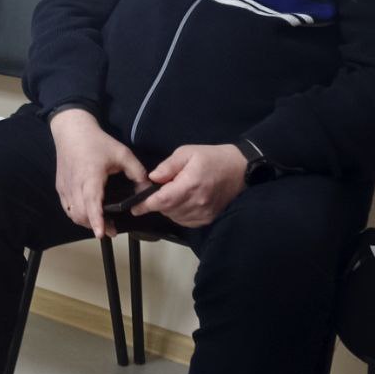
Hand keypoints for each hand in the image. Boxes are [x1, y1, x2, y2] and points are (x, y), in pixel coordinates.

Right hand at [50, 109, 146, 239]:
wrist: (71, 131)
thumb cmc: (96, 142)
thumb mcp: (122, 153)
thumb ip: (136, 171)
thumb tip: (147, 188)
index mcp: (90, 176)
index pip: (91, 203)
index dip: (96, 220)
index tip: (101, 234)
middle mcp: (75, 185)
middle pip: (81, 214)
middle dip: (95, 226)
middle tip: (111, 229)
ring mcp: (65, 187)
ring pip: (72, 213)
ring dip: (86, 222)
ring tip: (101, 223)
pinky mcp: (60, 187)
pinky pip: (67, 208)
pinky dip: (77, 214)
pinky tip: (88, 213)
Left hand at [132, 144, 246, 228]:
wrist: (240, 169)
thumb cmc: (212, 158)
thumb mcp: (187, 152)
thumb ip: (168, 166)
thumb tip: (152, 177)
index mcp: (190, 184)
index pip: (162, 200)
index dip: (145, 205)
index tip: (134, 207)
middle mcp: (196, 203)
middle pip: (166, 209)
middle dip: (156, 202)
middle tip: (156, 190)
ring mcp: (203, 213)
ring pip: (174, 217)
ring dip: (168, 208)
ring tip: (173, 192)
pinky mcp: (208, 219)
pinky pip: (185, 221)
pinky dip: (178, 213)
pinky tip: (182, 201)